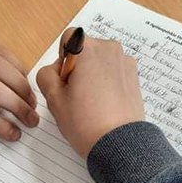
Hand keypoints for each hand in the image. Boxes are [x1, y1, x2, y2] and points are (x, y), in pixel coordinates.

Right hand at [37, 29, 144, 157]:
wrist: (118, 144)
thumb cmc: (85, 122)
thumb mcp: (54, 99)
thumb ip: (46, 76)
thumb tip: (54, 71)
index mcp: (88, 49)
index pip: (68, 39)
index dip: (62, 59)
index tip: (65, 81)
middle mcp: (110, 48)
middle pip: (85, 50)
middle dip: (78, 68)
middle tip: (76, 96)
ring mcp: (125, 62)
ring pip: (100, 62)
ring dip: (93, 75)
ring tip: (91, 103)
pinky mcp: (135, 77)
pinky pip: (115, 72)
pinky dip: (107, 83)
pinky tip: (105, 105)